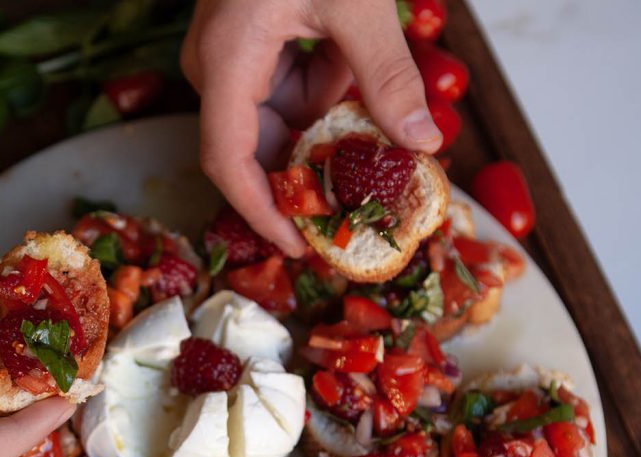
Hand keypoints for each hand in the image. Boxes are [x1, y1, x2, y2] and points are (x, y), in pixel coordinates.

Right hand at [182, 0, 442, 255]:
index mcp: (227, 63)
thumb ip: (387, 75)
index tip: (299, 247)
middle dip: (308, 170)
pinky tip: (353, 68)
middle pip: (254, 147)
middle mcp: (217, 67)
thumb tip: (422, 144)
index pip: (228, 163)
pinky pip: (285, 86)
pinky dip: (323, 89)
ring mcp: (231, 55)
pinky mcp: (250, 41)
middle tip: (358, 196)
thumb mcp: (356, 3)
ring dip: (325, 124)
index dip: (261, 213)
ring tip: (370, 121)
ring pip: (276, 117)